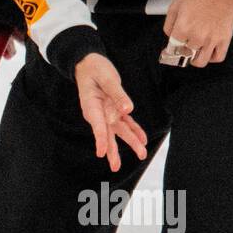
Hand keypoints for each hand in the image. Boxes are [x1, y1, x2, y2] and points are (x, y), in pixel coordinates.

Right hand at [75, 53, 147, 172]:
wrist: (89, 64)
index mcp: (92, 106)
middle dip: (113, 151)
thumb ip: (117, 94)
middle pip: (108, 134)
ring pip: (119, 131)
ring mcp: (107, 113)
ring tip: (141, 155)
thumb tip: (128, 110)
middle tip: (116, 167)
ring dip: (130, 142)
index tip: (100, 153)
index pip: (97, 125)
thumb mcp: (106, 77)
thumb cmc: (95, 69)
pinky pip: (126, 122)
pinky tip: (143, 140)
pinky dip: (135, 130)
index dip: (100, 139)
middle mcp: (99, 114)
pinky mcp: (115, 109)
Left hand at [161, 0, 232, 67]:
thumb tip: (170, 38)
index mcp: (183, 28)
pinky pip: (218, 57)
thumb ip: (168, 25)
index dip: (172, 47)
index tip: (174, 46)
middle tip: (187, 44)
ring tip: (196, 51)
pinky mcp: (225, 38)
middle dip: (185, 49)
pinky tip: (209, 51)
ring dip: (196, 59)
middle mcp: (197, 36)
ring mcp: (211, 39)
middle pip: (186, 54)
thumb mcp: (175, 6)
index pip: (173, 48)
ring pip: (200, 61)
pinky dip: (212, 58)